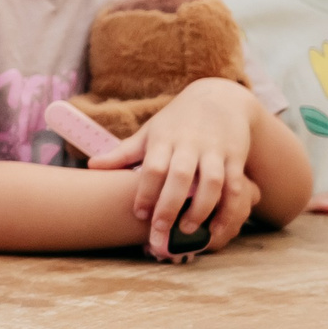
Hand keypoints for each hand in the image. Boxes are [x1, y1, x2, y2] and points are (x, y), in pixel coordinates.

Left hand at [91, 78, 259, 259]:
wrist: (219, 97)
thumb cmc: (176, 121)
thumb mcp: (149, 132)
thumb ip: (123, 152)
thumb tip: (91, 166)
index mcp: (163, 139)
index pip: (153, 167)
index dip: (145, 191)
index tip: (138, 214)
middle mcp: (189, 144)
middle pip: (180, 176)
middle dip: (169, 205)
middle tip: (159, 230)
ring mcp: (214, 151)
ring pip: (211, 182)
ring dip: (201, 209)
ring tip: (187, 231)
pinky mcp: (236, 157)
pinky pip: (235, 186)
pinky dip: (228, 208)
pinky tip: (217, 228)